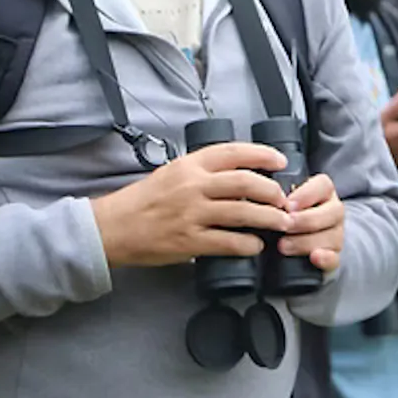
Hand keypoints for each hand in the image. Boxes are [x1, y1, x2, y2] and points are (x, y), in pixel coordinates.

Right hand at [89, 141, 291, 268]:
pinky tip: (256, 246)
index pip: (234, 152)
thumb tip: (241, 175)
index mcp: (190, 164)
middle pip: (246, 182)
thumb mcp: (173, 173)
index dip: (263, 154)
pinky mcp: (188, 240)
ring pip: (243, 212)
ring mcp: (191, 213)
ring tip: (282, 223)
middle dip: (272, 191)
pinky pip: (228, 242)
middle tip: (284, 200)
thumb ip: (203, 171)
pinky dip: (248, 244)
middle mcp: (193, 185)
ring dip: (269, 218)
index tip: (281, 161)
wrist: (112, 227)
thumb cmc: (144, 201)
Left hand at [278, 172, 344, 273]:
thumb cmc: (284, 214)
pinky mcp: (333, 256)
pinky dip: (326, 258)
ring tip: (283, 246)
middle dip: (305, 220)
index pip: (323, 185)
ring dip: (306, 241)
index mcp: (323, 191)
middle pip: (332, 211)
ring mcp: (336, 234)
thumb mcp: (283, 200)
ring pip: (333, 236)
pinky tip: (314, 257)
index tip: (288, 205)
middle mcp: (334, 210)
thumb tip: (270, 198)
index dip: (306, 195)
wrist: (291, 243)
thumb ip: (279, 197)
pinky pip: (335, 258)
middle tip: (284, 227)